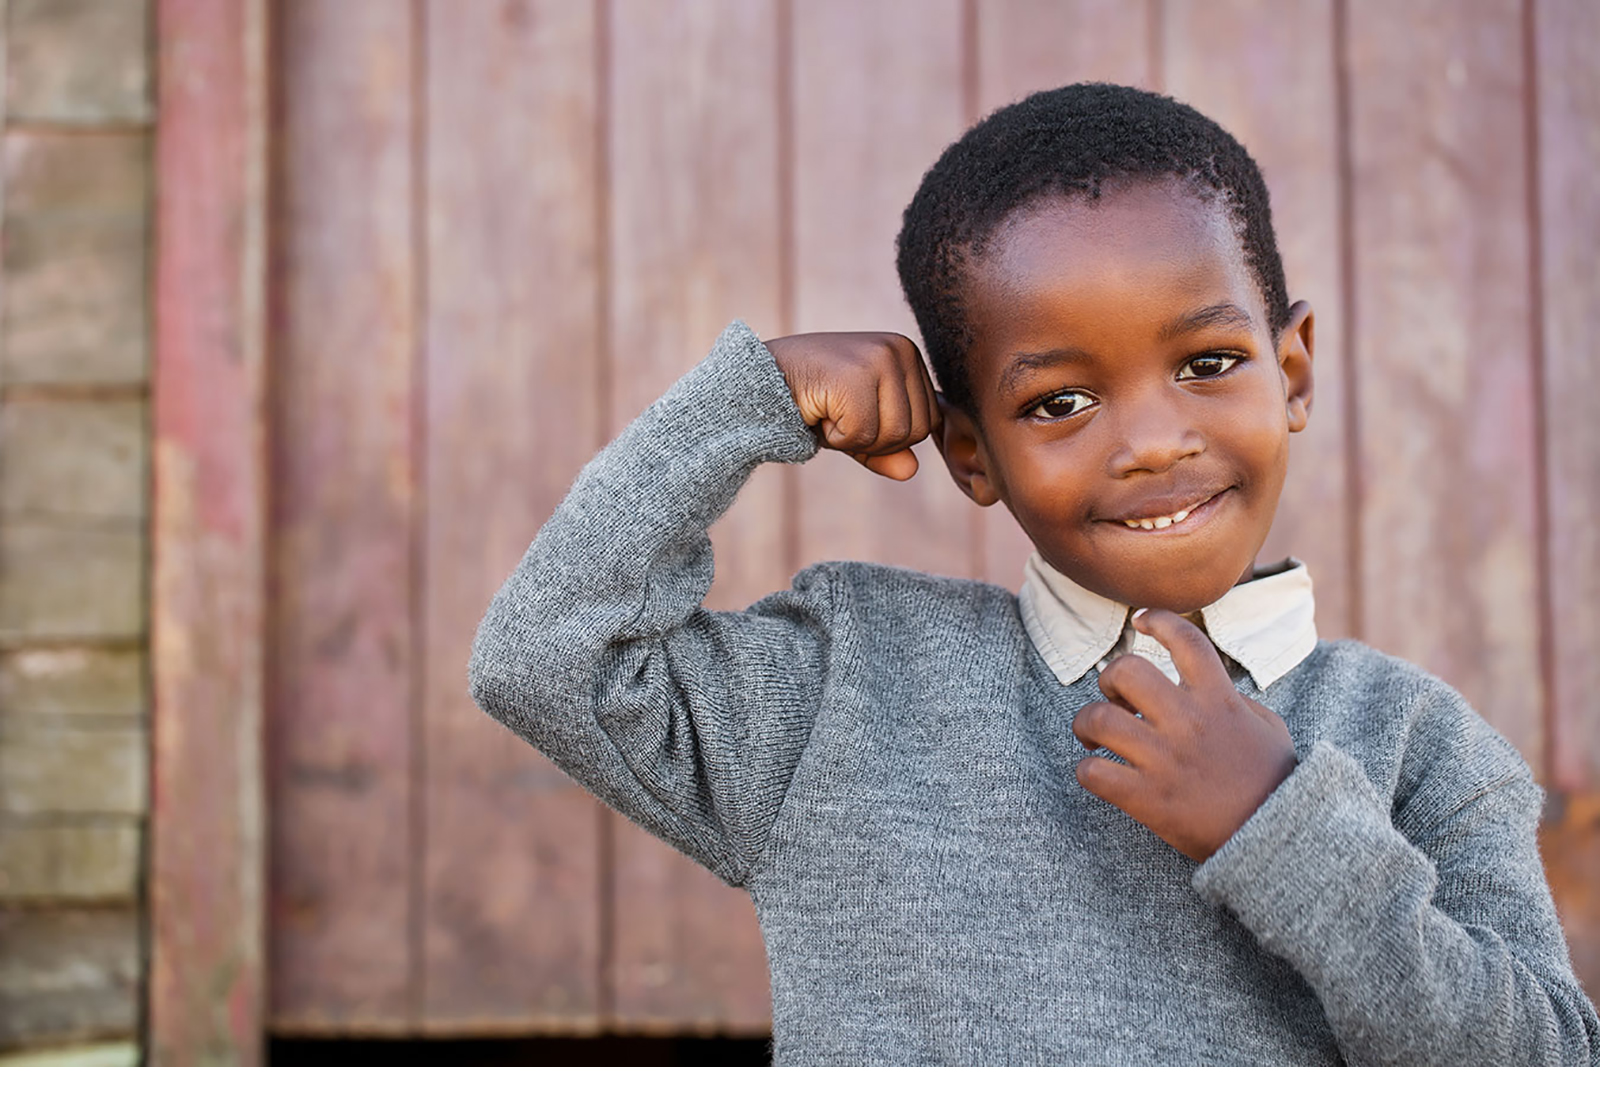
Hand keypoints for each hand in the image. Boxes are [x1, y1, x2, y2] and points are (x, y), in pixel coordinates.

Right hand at [764, 331, 941, 479]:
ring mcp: (879, 357)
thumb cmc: (809, 400)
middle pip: (916, 430)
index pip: (929, 421)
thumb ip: (887, 447)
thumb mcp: (856, 427)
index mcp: (907, 353)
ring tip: (829, 411)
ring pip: (895, 434)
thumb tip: (911, 470)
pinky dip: (836, 437)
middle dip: (875, 440)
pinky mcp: (855, 375)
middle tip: (838, 416)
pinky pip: (863, 434)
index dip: (891, 437)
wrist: (757, 383)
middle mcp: (899, 348)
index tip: (854, 415)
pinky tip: (817, 411)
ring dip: (855, 439)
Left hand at [1071, 609, 1297, 861]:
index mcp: (1220, 700)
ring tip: (1093, 736)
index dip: (1159, 620)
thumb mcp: (1268, 728)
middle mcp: (1188, 722)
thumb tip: (1210, 684)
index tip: (1141, 620)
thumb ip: (1236, 700)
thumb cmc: (1274, 782)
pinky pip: (1093, 773)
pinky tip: (1098, 773)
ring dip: (1086, 723)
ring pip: (1099, 719)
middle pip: (1126, 671)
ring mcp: (1165, 760)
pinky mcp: (1148, 799)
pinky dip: (1086, 770)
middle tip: (1114, 700)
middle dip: (1109, 680)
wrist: (1278, 839)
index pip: (1187, 642)